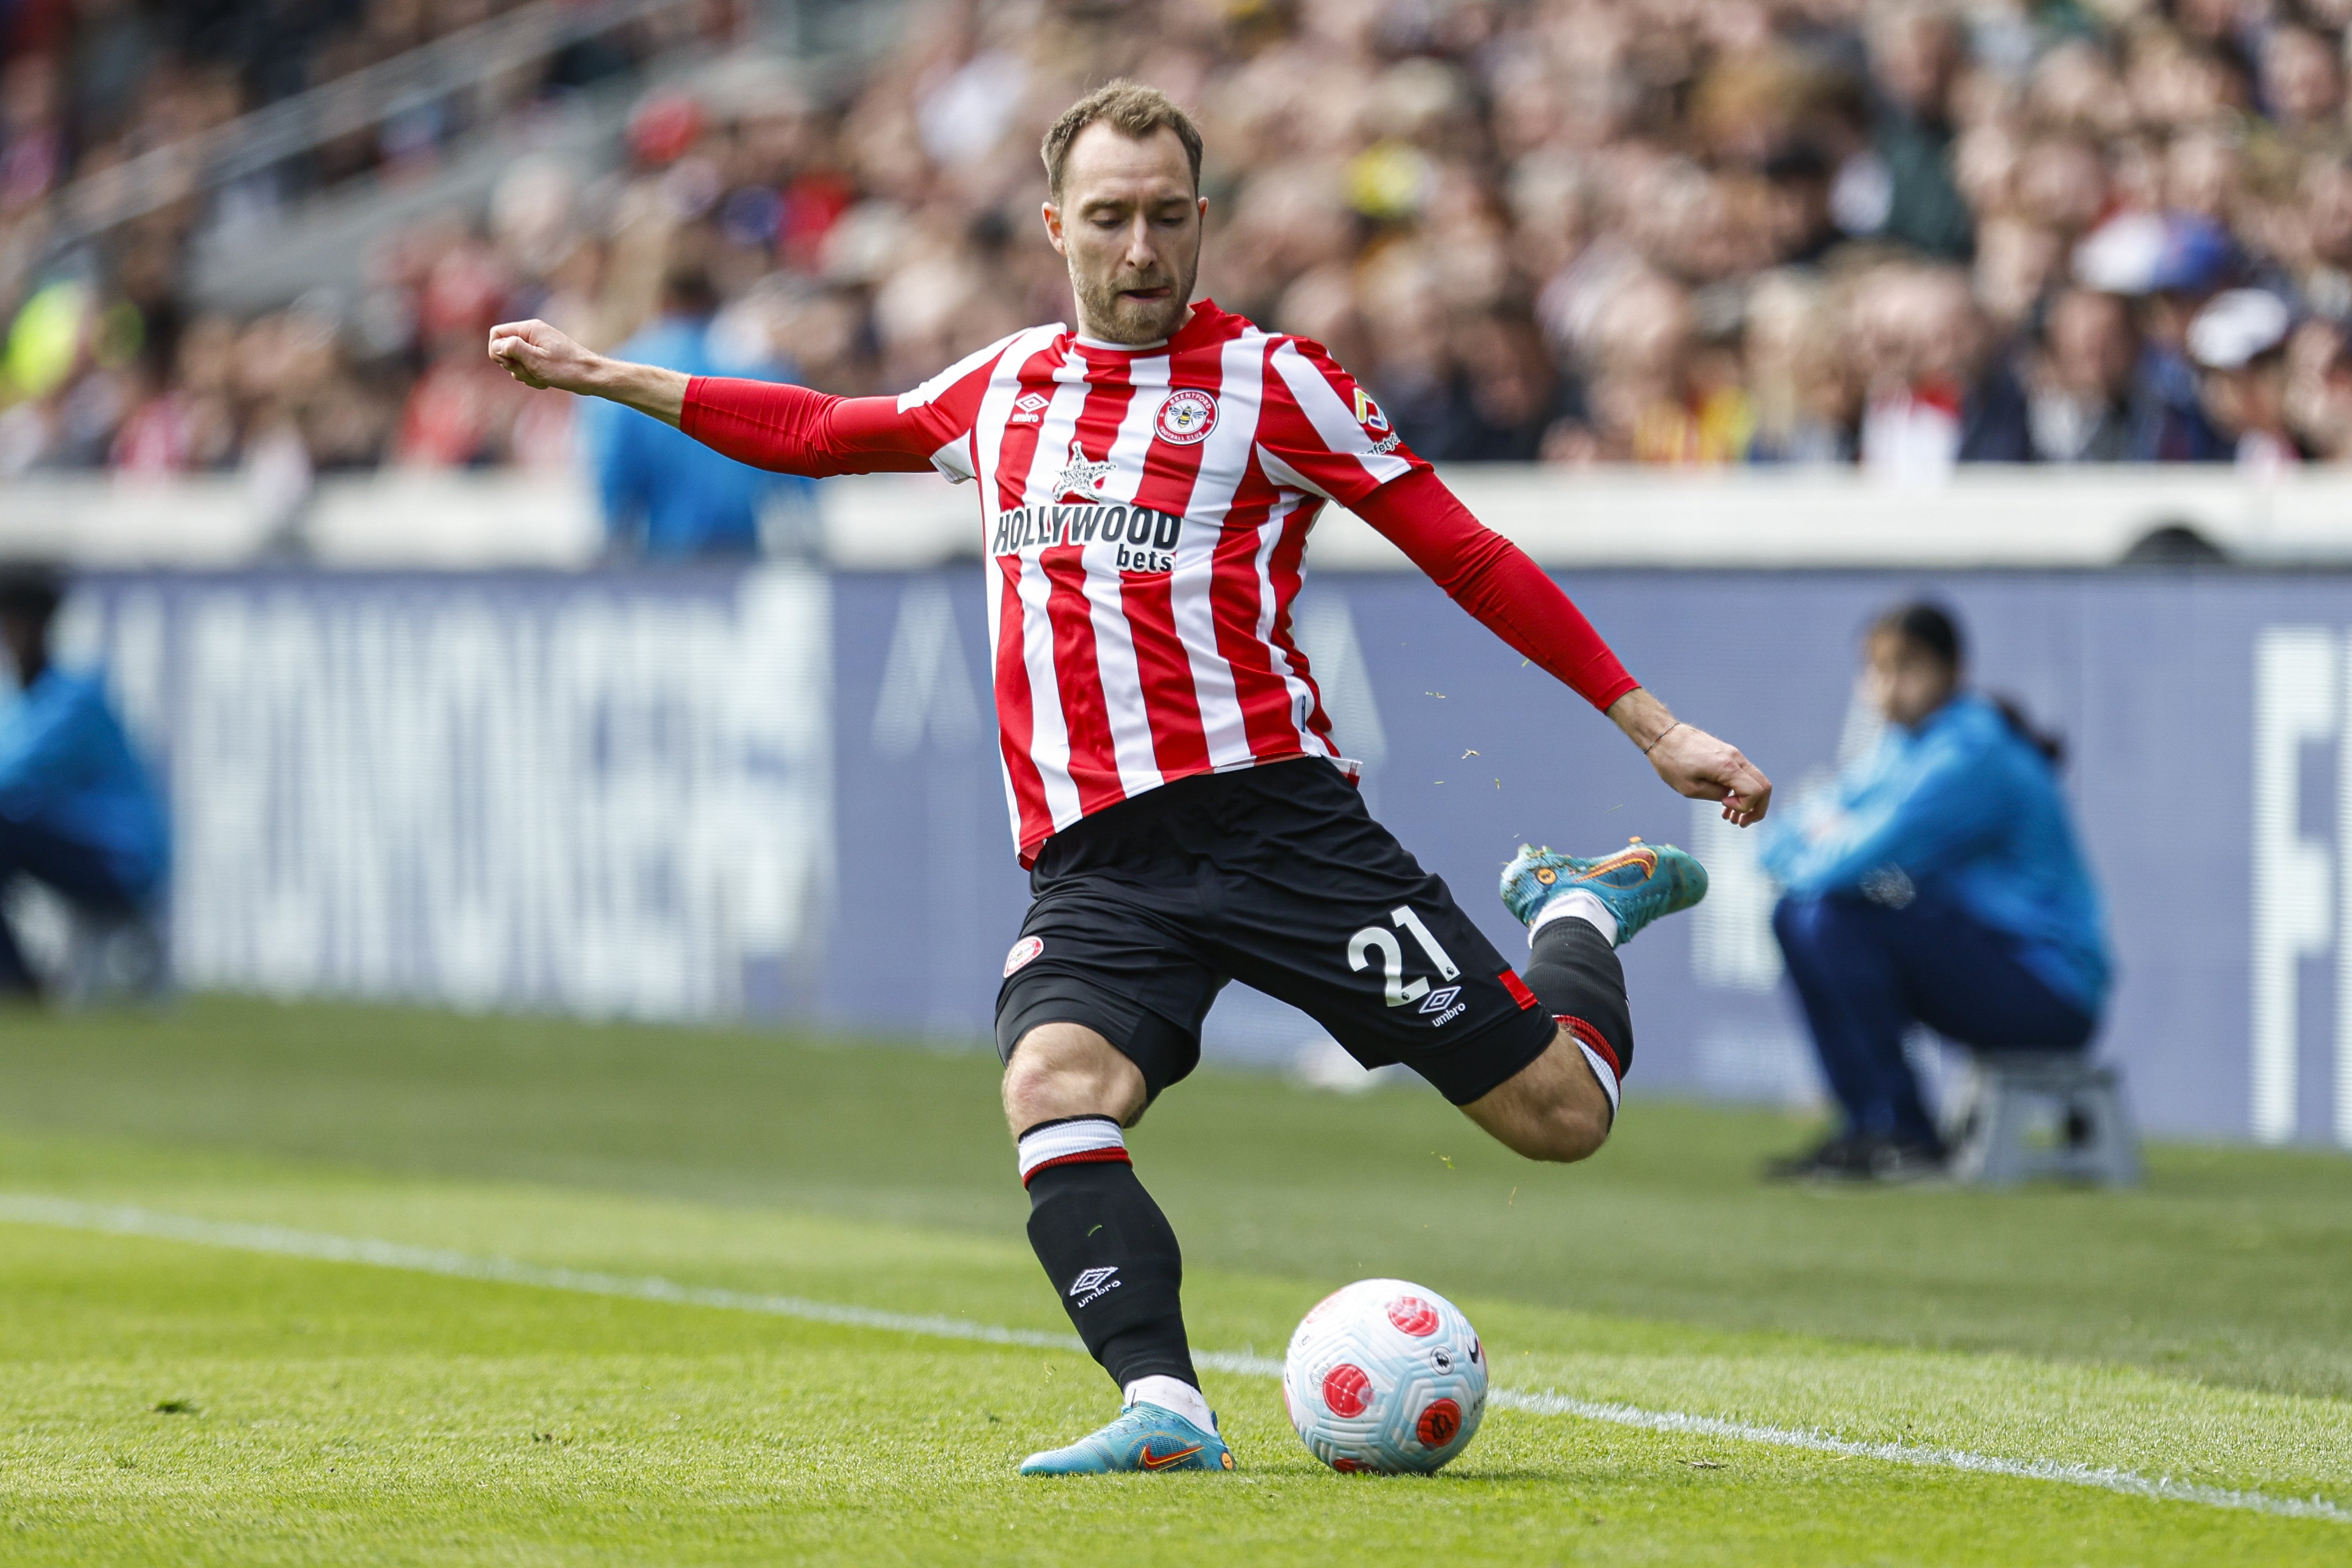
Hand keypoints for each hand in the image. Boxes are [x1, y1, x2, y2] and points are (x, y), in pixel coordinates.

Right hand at [487, 319, 602, 393]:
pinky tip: (545, 382)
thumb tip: (496, 344)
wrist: (591, 377)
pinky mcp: (542, 358)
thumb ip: (513, 349)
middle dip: (513, 365)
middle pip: (504, 349)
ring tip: (541, 377)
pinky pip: (526, 368)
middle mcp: (532, 334)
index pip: (496, 334)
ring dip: (524, 373)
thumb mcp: (536, 360)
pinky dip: (532, 377)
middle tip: (530, 371)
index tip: (510, 362)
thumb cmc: (566, 368)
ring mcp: (537, 346)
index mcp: (530, 329)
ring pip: (515, 362)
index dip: (497, 350)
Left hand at [1648, 721, 1771, 825]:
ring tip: (1733, 819)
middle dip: (1757, 809)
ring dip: (1749, 801)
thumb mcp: (1689, 788)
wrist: (1664, 736)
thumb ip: (1715, 795)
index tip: (1723, 807)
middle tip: (1742, 823)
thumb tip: (1729, 797)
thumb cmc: (1672, 762)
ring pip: (1756, 781)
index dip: (1744, 807)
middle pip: (1764, 786)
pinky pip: (1743, 775)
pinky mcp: (1728, 754)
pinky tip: (1727, 804)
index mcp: (1727, 767)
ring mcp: (1734, 754)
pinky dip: (1741, 791)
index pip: (1755, 791)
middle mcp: (1736, 758)